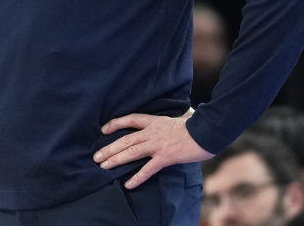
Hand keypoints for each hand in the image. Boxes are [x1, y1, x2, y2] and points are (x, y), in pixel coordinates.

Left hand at [93, 111, 212, 189]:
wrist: (207, 131)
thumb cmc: (196, 127)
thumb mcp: (177, 120)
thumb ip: (167, 126)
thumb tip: (165, 130)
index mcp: (156, 121)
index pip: (131, 119)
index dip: (116, 123)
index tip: (103, 129)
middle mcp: (153, 132)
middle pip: (126, 138)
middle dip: (109, 148)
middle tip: (96, 157)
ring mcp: (158, 144)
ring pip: (132, 151)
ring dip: (116, 159)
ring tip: (104, 166)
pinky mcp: (166, 157)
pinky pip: (148, 169)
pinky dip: (137, 177)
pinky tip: (128, 184)